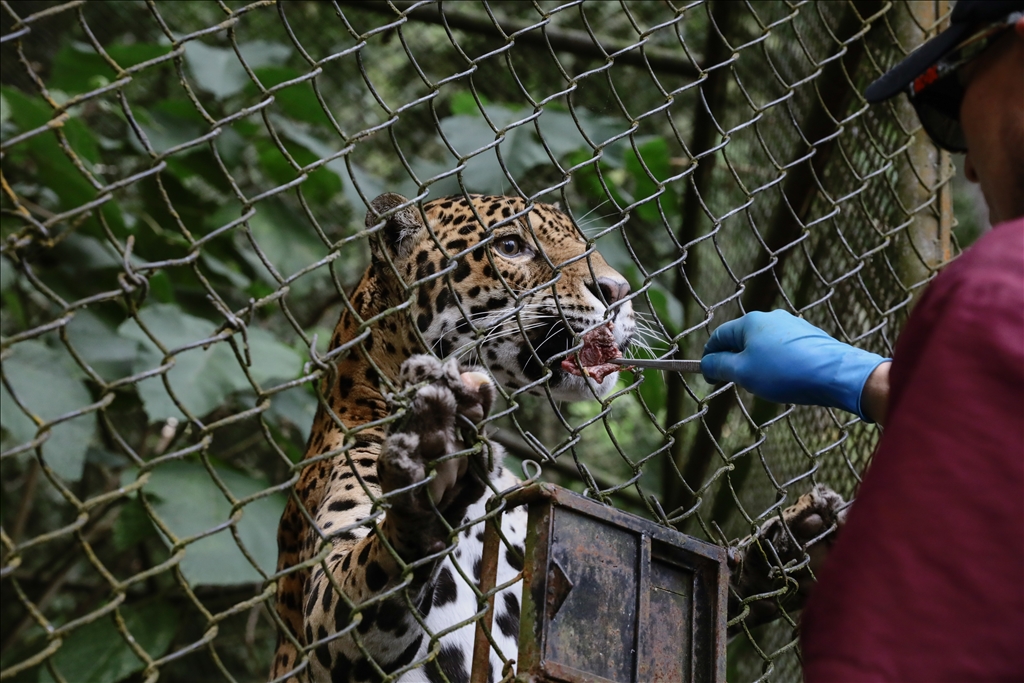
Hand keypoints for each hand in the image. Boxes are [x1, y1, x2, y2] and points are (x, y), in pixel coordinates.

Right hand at [700, 310, 888, 421]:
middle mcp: (770, 318)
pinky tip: (786, 379)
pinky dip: (777, 364)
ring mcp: (792, 326)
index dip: (709, 357)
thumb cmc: (784, 372)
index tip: (709, 376)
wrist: (835, 373)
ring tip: (764, 384)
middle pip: (741, 340)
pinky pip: (783, 350)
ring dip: (756, 364)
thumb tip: (705, 364)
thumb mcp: (743, 372)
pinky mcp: (809, 337)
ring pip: (763, 346)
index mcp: (750, 322)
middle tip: (736, 383)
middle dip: (735, 361)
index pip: (718, 337)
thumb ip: (719, 366)